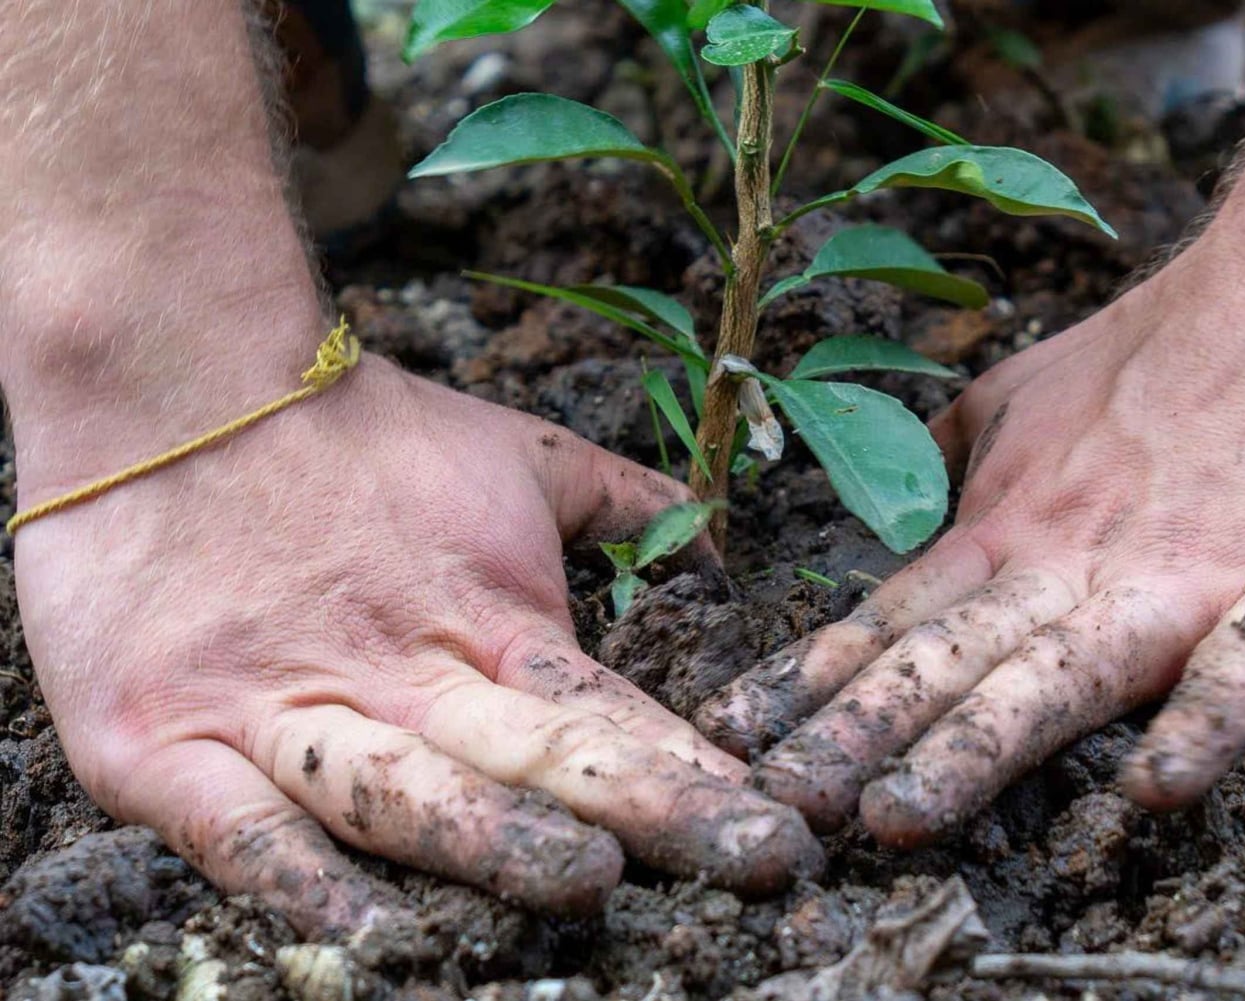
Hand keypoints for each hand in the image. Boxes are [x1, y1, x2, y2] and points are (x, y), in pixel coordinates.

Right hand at [12, 356, 820, 937]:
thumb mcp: (512, 451)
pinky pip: (240, 830)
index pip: (605, 709)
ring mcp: (280, 709)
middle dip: (652, 815)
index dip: (690, 768)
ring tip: (587, 885)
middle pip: (536, 757)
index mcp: (485, 617)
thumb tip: (716, 544)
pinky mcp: (164, 742)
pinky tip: (371, 935)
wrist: (171, 383)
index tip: (775, 821)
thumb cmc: (355, 434)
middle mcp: (396, 672)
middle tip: (754, 863)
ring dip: (494, 843)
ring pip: (402, 794)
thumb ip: (619, 502)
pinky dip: (300, 883)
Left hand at [695, 177, 1244, 844]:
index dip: (807, 684)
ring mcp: (1178, 583)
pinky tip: (1154, 790)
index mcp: (1007, 533)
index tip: (730, 737)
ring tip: (899, 818)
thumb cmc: (1167, 353)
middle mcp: (1071, 569)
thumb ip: (947, 462)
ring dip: (974, 752)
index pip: (888, 624)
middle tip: (781, 802)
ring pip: (1058, 679)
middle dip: (857, 738)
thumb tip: (885, 518)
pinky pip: (1243, 670)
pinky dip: (1204, 725)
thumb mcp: (1019, 397)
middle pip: (948, 666)